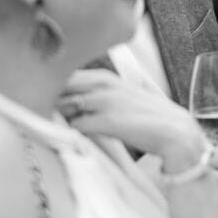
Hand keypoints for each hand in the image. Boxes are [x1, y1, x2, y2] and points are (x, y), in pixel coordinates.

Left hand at [57, 69, 202, 165]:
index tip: (43, 102)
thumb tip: (65, 106)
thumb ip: (95, 96)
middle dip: (48, 101)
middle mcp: (103, 85)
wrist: (173, 131)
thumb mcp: (120, 97)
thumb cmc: (146, 117)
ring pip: (64, 105)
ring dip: (57, 118)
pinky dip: (69, 133)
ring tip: (55, 129)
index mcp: (105, 78)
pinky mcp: (107, 120)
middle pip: (60, 88)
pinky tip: (71, 139)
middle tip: (44, 116)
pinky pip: (75, 125)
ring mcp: (105, 101)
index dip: (50, 90)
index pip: (65, 77)